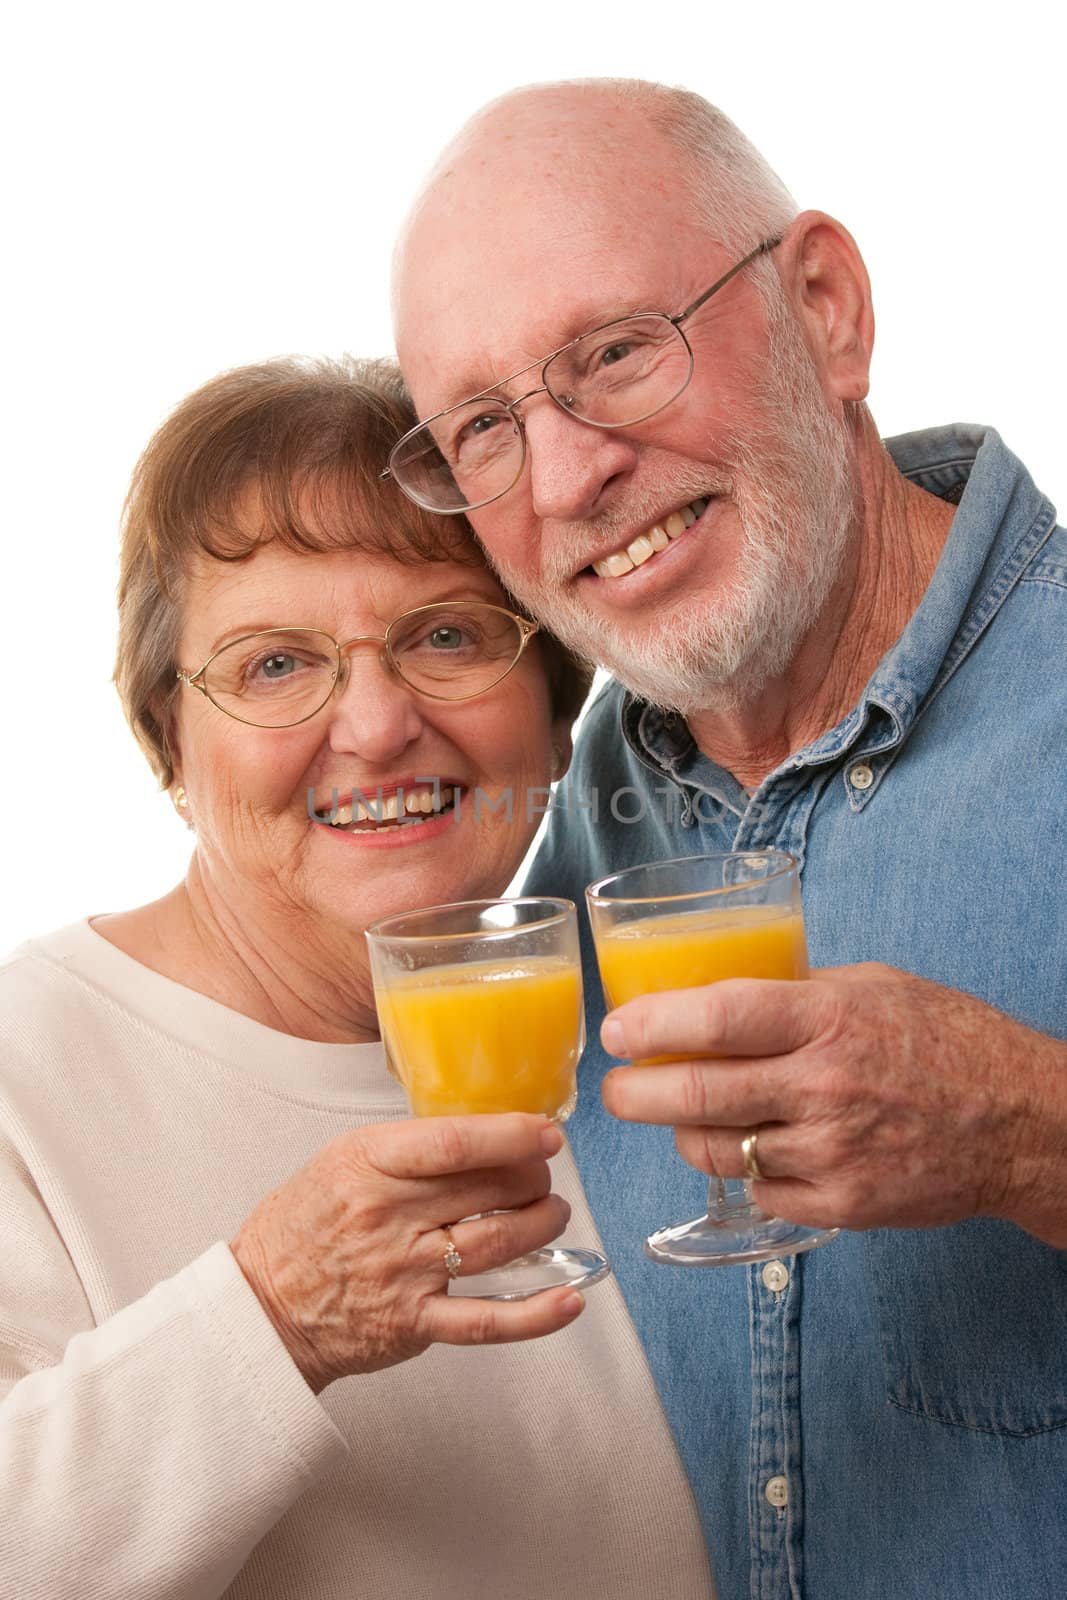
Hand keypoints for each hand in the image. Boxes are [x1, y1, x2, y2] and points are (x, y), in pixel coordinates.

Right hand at [231, 1115, 581, 1391]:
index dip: (511, 1135)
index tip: (547, 1133)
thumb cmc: (303, 1227)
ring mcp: (404, 1272)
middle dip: (532, 1177)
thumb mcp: (341, 1161)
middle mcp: (389, 1215)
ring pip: (498, 1242)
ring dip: (541, 1224)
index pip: (454, 1142)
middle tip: (542, 1174)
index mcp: (368, 1164)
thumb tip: (484, 1136)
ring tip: (552, 1213)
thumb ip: (407, 1150)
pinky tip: (570, 1299)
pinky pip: (488, 1320)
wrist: (262, 1308)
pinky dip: (536, 1313)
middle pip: (488, 1188)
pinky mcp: (414, 1324)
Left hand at [600, 963, 1066, 1246]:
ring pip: (718, 1150)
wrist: (1022, 1123)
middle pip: (696, 1095)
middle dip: (633, 1095)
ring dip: (683, 1134)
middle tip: (614, 1089)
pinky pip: (761, 1191)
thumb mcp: (873, 985)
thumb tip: (720, 993)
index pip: (717, 1018)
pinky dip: (745, 1170)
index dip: (652, 1024)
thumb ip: (798, 992)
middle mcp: (823, 1086)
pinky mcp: (842, 1204)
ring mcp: (831, 1152)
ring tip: (680, 1116)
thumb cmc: (949, 1041)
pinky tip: (753, 1148)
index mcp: (828, 1019)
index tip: (617, 1028)